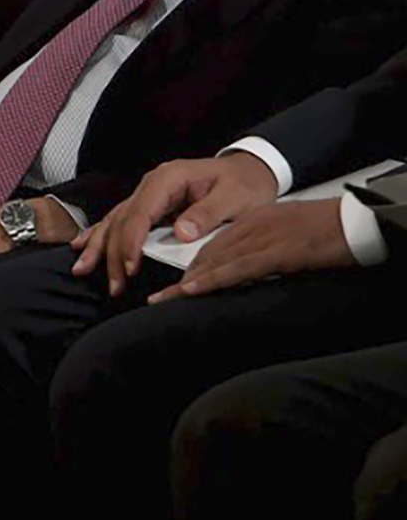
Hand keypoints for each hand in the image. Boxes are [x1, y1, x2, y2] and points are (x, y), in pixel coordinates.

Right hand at [70, 152, 279, 295]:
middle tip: (114, 284)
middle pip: (121, 220)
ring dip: (98, 247)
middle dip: (111, 253)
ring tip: (83, 270)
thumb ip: (207, 213)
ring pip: (114, 220)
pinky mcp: (149, 205)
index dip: (131, 242)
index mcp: (168, 179)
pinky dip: (100, 234)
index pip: (140, 213)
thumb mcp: (234, 197)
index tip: (130, 268)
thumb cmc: (244, 184)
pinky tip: (81, 245)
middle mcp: (151, 185)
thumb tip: (181, 233)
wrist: (249, 170)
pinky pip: (119, 220)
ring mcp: (147, 194)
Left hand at [152, 200, 354, 300]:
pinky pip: (238, 267)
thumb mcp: (294, 234)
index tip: (178, 282)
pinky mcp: (279, 252)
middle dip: (182, 275)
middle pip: (209, 252)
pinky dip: (213, 279)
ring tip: (163, 300)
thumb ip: (271, 247)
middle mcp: (255, 226)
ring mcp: (265, 238)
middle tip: (159, 296)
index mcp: (258, 220)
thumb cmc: (334, 229)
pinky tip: (192, 289)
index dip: (195, 264)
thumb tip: (256, 268)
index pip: (218, 244)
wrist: (361, 220)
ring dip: (188, 281)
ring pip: (217, 260)